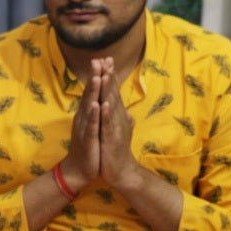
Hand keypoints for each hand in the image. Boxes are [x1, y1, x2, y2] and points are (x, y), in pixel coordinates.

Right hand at [60, 59, 105, 192]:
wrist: (80, 170)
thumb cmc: (90, 148)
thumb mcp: (95, 126)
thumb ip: (98, 112)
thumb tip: (103, 99)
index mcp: (87, 114)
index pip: (94, 91)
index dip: (99, 75)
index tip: (105, 60)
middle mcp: (84, 117)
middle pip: (89, 94)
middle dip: (95, 77)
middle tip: (98, 60)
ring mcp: (84, 127)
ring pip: (89, 106)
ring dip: (93, 92)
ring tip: (98, 77)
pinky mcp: (87, 139)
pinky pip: (91, 125)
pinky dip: (94, 115)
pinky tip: (97, 105)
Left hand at [91, 56, 138, 191]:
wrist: (120, 171)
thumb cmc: (116, 150)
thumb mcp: (117, 130)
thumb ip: (120, 118)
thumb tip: (125, 111)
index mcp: (116, 115)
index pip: (112, 92)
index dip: (109, 76)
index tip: (105, 60)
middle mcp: (118, 117)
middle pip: (113, 93)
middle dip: (109, 76)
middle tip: (105, 58)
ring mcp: (116, 127)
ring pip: (112, 105)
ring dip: (109, 89)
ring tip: (106, 74)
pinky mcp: (113, 138)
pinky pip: (109, 124)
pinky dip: (107, 113)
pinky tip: (105, 103)